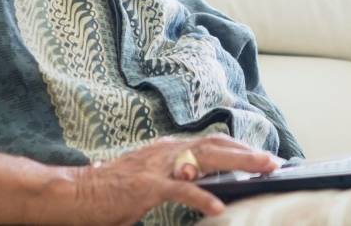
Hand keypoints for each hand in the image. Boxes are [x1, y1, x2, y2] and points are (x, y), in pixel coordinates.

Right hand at [53, 134, 281, 224]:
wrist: (75, 194)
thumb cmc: (110, 192)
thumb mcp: (150, 180)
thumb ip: (175, 178)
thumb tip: (203, 185)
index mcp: (168, 150)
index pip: (211, 144)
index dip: (240, 148)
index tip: (263, 156)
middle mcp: (166, 151)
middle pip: (216, 146)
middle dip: (248, 152)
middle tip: (275, 161)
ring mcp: (157, 167)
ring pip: (205, 159)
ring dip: (238, 164)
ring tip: (263, 170)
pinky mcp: (146, 186)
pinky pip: (180, 190)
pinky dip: (201, 197)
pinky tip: (218, 206)